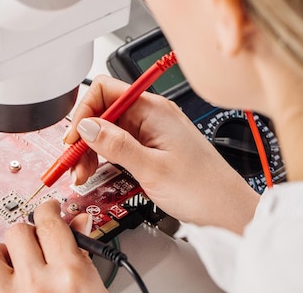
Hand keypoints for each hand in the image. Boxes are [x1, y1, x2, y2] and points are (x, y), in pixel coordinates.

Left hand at [0, 200, 107, 292]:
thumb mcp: (96, 290)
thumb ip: (85, 256)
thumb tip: (79, 222)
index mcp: (69, 276)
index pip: (49, 221)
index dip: (48, 210)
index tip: (48, 211)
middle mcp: (35, 284)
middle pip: (18, 231)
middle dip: (26, 237)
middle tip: (34, 251)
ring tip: (11, 271)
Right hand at [66, 75, 258, 233]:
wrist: (228, 211)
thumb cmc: (204, 190)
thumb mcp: (153, 169)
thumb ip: (116, 145)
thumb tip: (86, 126)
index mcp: (154, 109)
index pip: (105, 90)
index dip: (84, 111)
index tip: (74, 138)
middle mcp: (152, 114)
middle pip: (102, 111)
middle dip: (84, 135)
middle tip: (75, 163)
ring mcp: (151, 130)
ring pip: (107, 129)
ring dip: (90, 149)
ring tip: (84, 173)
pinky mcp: (151, 146)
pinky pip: (118, 143)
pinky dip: (103, 156)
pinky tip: (97, 170)